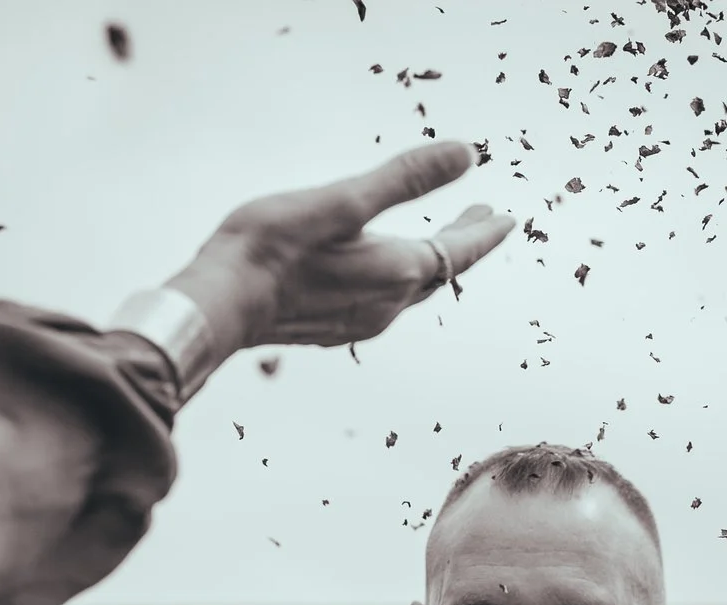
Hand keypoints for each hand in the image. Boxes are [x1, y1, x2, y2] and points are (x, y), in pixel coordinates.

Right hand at [167, 140, 513, 359]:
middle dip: (462, 243)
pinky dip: (396, 279)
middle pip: (439, 271)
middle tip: (482, 219)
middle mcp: (387, 305)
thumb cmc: (272, 247)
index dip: (484, 233)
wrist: (219, 305)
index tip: (507, 220)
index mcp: (396, 270)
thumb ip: (405, 179)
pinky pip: (381, 303)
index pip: (458, 251)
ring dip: (429, 260)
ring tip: (434, 241)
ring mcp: (360, 321)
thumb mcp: (342, 200)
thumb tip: (466, 154)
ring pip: (409, 289)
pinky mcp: (332, 328)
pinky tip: (380, 273)